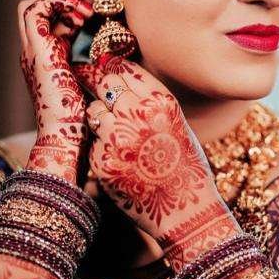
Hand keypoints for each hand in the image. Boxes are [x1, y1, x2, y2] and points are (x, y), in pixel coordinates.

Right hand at [18, 0, 94, 182]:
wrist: (65, 138)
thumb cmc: (82, 121)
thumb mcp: (91, 86)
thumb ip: (94, 69)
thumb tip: (111, 57)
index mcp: (46, 61)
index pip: (50, 23)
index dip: (69, 13)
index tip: (94, 19)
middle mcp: (34, 54)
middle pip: (37, 11)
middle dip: (63, 2)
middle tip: (89, 13)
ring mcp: (32, 52)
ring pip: (31, 7)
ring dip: (60, 1)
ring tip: (85, 14)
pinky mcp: (37, 51)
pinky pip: (34, 11)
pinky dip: (57, 4)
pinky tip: (82, 18)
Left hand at [85, 56, 239, 266]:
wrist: (186, 209)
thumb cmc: (185, 165)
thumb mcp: (177, 122)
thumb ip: (149, 99)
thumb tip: (118, 76)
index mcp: (160, 101)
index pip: (124, 68)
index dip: (115, 69)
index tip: (110, 71)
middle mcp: (137, 114)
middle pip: (104, 83)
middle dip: (104, 88)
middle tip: (107, 98)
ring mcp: (116, 139)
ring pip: (94, 111)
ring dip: (101, 119)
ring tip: (120, 137)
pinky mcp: (102, 162)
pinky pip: (93, 143)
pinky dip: (102, 148)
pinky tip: (122, 161)